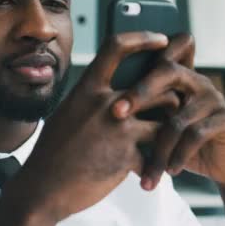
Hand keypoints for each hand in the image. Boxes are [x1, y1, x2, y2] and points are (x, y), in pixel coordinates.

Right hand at [14, 32, 178, 220]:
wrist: (43, 187)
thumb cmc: (53, 151)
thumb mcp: (68, 113)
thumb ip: (90, 99)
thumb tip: (110, 90)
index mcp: (86, 88)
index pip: (116, 47)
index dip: (142, 38)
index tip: (161, 40)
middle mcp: (104, 103)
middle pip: (155, 84)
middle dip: (172, 92)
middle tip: (181, 98)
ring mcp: (117, 129)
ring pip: (166, 117)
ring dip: (171, 127)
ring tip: (170, 138)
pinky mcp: (126, 155)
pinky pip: (154, 153)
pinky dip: (154, 163)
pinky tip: (149, 171)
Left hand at [112, 34, 224, 190]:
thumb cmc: (185, 144)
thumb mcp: (161, 125)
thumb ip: (142, 112)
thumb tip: (98, 108)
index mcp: (178, 77)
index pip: (161, 53)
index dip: (142, 46)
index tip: (112, 67)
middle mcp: (196, 81)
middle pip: (167, 71)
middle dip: (139, 92)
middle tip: (117, 114)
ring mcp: (212, 98)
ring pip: (177, 119)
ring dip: (158, 149)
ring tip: (145, 171)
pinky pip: (195, 134)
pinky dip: (179, 156)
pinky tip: (169, 172)